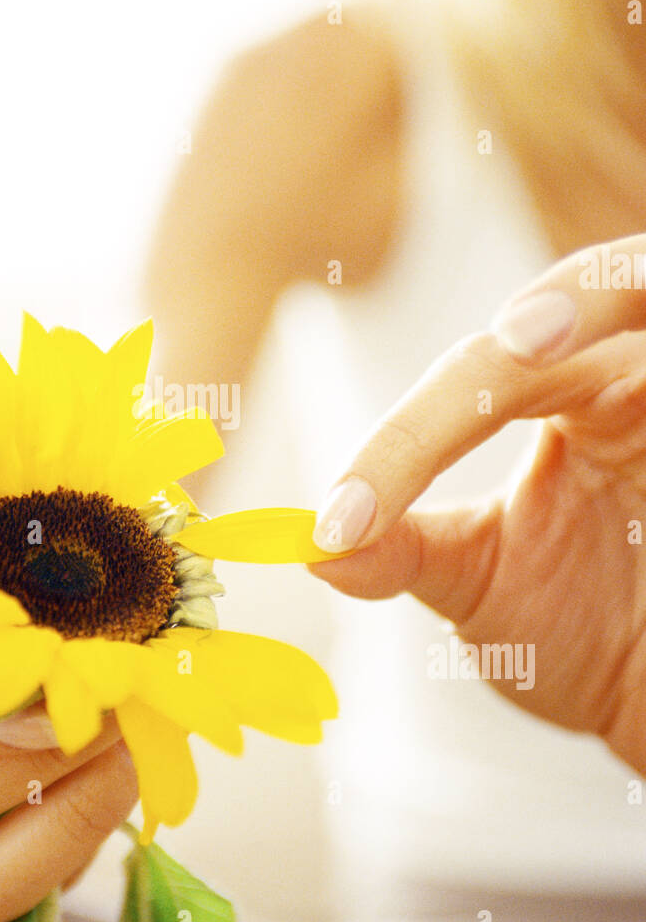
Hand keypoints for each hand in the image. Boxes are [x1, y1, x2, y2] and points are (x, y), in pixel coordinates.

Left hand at [309, 234, 645, 776]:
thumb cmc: (588, 633)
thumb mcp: (483, 587)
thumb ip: (405, 552)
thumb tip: (309, 543)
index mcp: (568, 395)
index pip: (480, 376)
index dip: (407, 443)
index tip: (342, 527)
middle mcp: (636, 380)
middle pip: (610, 288)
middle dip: (573, 299)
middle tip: (517, 341)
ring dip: (619, 304)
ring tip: (552, 341)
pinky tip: (638, 440)